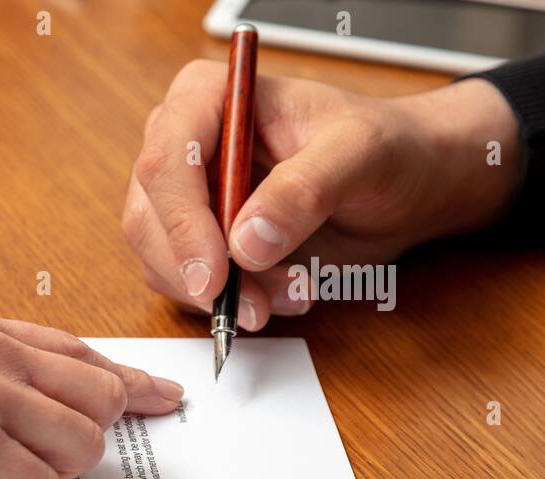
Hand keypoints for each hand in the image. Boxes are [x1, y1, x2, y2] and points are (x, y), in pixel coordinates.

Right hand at [123, 62, 522, 328]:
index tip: (215, 274)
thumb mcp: (360, 152)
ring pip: (161, 261)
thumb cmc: (384, 148)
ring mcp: (185, 199)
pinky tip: (280, 296)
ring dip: (222, 295)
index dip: (181, 222)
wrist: (402, 186)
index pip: (165, 161)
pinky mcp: (197, 243)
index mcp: (207, 99)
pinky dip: (231, 303)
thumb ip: (305, 188)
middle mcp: (183, 147)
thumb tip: (247, 241)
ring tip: (291, 293)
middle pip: (150, 219)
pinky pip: (187, 286)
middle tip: (251, 306)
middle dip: (200, 272)